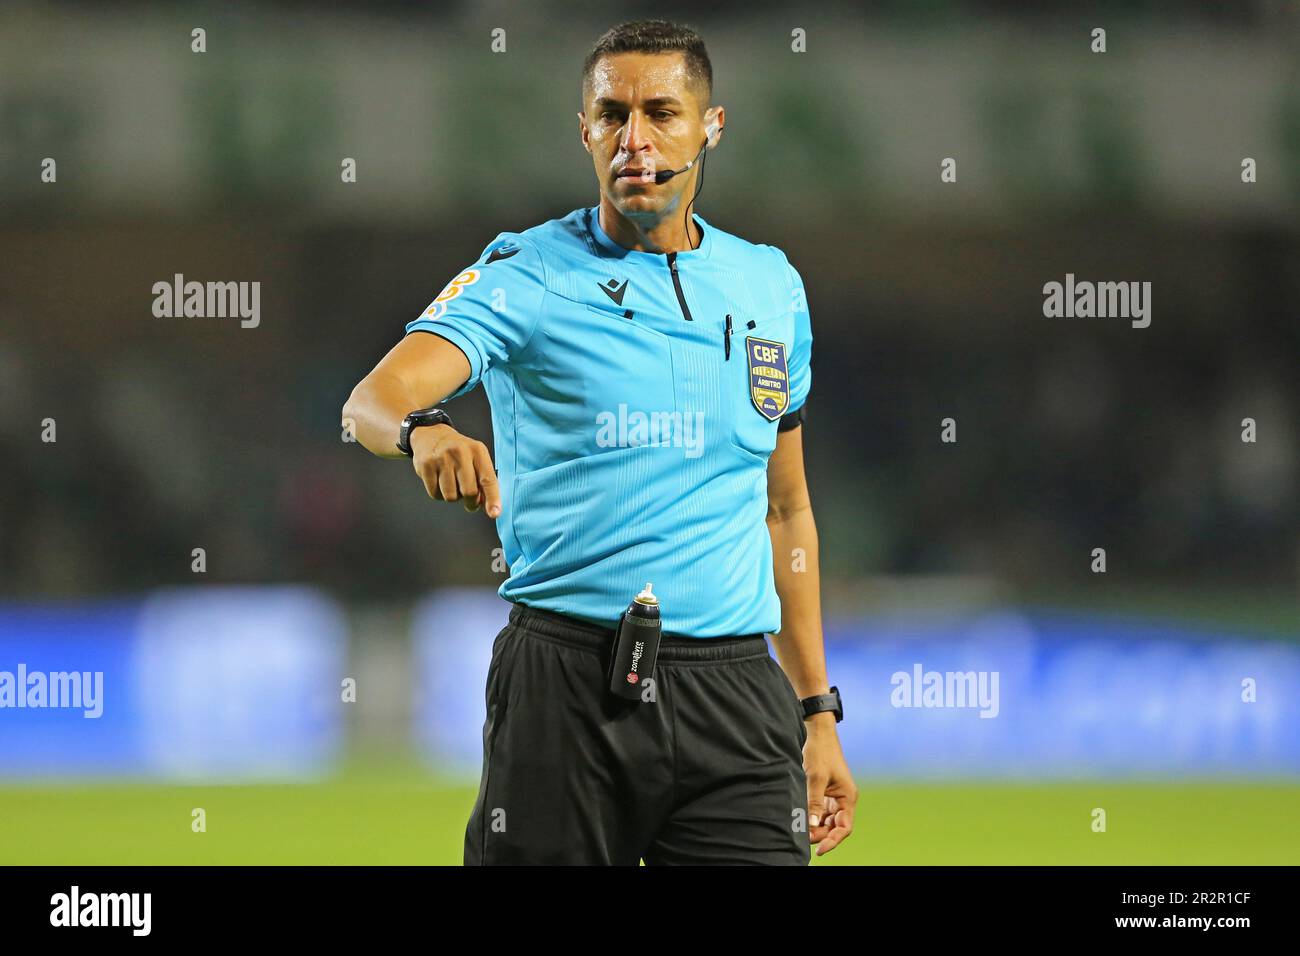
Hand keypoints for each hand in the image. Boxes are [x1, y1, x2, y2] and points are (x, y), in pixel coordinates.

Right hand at [410, 424, 500, 516]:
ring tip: (451, 483)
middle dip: (470, 502)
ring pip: (450, 496)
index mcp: (477, 451)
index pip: (488, 479)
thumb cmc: (458, 452)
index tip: (494, 513)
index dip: (492, 498)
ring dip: (452, 497)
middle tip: (469, 500)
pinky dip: (438, 494)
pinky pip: (435, 494)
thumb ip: (483, 480)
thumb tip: (486, 505)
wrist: (430, 434)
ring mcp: (442, 458)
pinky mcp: (426, 465)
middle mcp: (460, 452)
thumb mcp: (475, 458)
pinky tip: (439, 481)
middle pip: (469, 492)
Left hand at [804, 714, 856, 856]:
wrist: (817, 734)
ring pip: (826, 821)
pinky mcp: (823, 793)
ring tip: (801, 831)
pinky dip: (811, 817)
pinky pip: (819, 812)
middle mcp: (843, 800)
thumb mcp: (816, 777)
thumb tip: (811, 824)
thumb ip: (814, 802)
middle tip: (804, 838)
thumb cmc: (820, 752)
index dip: (833, 841)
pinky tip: (801, 820)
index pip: (844, 827)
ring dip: (815, 827)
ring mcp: (833, 797)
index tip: (820, 850)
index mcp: (848, 797)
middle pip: (834, 827)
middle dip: (821, 834)